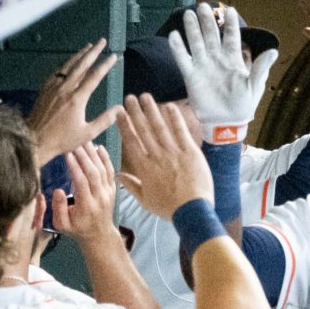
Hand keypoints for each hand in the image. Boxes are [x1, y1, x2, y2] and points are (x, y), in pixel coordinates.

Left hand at [26, 40, 121, 165]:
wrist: (34, 139)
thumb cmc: (62, 139)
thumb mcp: (87, 134)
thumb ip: (104, 120)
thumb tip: (119, 109)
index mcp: (77, 99)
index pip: (94, 76)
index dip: (105, 65)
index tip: (113, 56)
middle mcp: (65, 89)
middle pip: (82, 65)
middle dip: (93, 52)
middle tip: (102, 41)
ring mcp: (54, 87)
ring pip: (68, 65)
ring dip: (80, 54)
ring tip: (89, 46)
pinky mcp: (45, 89)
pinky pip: (57, 72)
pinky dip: (66, 64)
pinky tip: (70, 62)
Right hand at [51, 142, 117, 241]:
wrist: (99, 235)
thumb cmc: (77, 229)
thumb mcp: (62, 225)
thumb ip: (58, 208)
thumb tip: (58, 190)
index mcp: (87, 206)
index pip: (82, 182)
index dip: (75, 167)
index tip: (67, 154)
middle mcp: (100, 198)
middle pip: (93, 173)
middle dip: (84, 156)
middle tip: (75, 142)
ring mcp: (108, 193)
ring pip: (103, 170)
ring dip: (94, 154)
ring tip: (84, 141)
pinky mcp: (112, 189)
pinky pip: (111, 171)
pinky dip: (106, 159)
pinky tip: (99, 147)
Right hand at [116, 94, 213, 218]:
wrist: (192, 211)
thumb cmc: (169, 208)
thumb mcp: (145, 200)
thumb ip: (131, 185)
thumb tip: (117, 175)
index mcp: (144, 167)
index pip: (131, 142)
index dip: (124, 126)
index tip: (119, 113)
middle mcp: (157, 156)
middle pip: (143, 130)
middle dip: (135, 113)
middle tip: (129, 98)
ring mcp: (174, 153)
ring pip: (160, 128)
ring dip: (151, 111)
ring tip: (145, 97)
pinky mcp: (191, 152)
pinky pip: (181, 132)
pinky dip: (175, 118)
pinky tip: (169, 106)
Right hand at [168, 3, 277, 142]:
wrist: (227, 123)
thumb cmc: (243, 105)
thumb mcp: (254, 86)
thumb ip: (261, 68)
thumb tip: (274, 51)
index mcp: (233, 60)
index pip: (232, 37)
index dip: (231, 24)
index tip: (230, 9)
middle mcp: (216, 59)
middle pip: (211, 35)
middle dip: (208, 21)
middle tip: (203, 6)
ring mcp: (203, 66)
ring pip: (196, 43)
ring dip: (192, 29)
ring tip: (188, 14)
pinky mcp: (191, 76)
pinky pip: (183, 60)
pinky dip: (178, 48)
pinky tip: (174, 36)